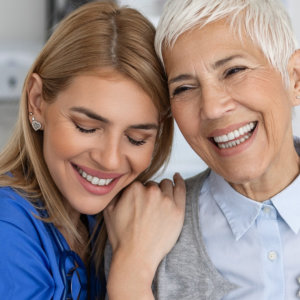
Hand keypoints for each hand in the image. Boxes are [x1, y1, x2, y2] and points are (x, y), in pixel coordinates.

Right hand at [104, 173, 185, 299]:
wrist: (135, 257)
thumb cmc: (122, 236)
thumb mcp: (109, 210)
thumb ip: (116, 192)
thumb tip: (121, 182)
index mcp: (134, 188)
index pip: (140, 184)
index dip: (139, 195)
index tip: (139, 204)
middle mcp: (151, 191)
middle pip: (153, 185)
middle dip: (151, 194)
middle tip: (148, 209)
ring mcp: (166, 200)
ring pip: (166, 185)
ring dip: (163, 190)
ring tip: (160, 203)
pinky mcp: (178, 209)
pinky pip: (181, 188)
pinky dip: (179, 181)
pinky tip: (177, 177)